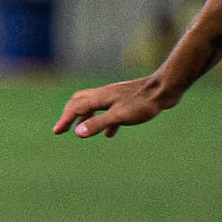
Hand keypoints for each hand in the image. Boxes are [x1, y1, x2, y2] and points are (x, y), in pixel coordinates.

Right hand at [53, 75, 175, 138]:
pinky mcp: (126, 100)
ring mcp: (115, 96)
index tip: (57, 132)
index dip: (64, 120)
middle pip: (79, 101)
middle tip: (63, 128)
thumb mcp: (119, 117)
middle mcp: (104, 94)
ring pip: (93, 105)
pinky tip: (110, 133)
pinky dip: (103, 120)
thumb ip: (98, 124)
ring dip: (85, 117)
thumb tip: (77, 132)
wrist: (164, 88)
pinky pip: (108, 110)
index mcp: (99, 98)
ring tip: (82, 130)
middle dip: (69, 114)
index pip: (75, 108)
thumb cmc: (143, 103)